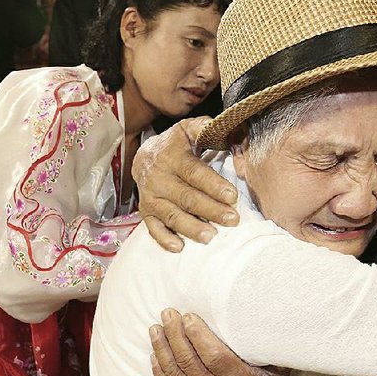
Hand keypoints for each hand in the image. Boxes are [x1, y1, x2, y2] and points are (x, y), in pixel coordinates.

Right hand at [133, 117, 239, 251]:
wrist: (143, 156)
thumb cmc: (176, 144)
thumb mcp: (189, 129)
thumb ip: (206, 128)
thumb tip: (230, 129)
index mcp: (172, 157)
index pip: (194, 173)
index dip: (213, 185)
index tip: (233, 196)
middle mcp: (158, 178)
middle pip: (186, 197)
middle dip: (210, 210)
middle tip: (232, 220)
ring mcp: (150, 197)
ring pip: (172, 215)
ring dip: (191, 227)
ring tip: (211, 236)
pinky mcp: (146, 212)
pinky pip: (153, 228)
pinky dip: (164, 239)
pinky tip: (180, 247)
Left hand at [150, 309, 294, 375]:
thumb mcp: (277, 373)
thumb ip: (269, 349)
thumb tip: (266, 320)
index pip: (212, 355)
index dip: (198, 335)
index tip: (188, 316)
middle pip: (188, 360)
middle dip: (175, 334)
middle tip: (168, 313)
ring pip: (174, 373)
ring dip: (162, 349)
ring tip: (155, 329)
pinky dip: (160, 371)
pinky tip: (154, 355)